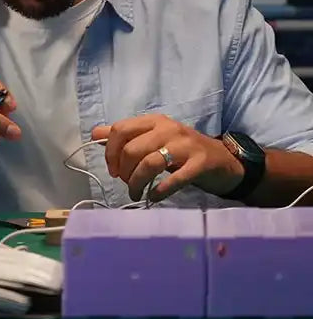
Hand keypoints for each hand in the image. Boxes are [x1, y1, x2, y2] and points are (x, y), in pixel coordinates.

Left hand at [91, 114, 243, 201]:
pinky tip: (154, 197)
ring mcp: (185, 145)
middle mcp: (168, 129)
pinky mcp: (200, 163)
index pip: (120, 130)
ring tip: (136, 194)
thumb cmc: (181, 149)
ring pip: (150, 163)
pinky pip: (175, 178)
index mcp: (153, 121)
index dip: (110, 152)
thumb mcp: (153, 137)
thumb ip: (125, 136)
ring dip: (138, 183)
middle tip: (127, 184)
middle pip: (132, 149)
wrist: (223, 159)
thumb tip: (95, 134)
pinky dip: (160, 191)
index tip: (113, 169)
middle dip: (124, 171)